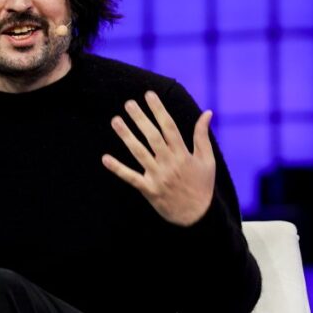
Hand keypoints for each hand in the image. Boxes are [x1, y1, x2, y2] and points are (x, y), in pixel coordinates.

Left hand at [102, 91, 215, 226]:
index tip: (149, 95)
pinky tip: (105, 158)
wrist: (198, 216)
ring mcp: (158, 176)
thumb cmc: (202, 186)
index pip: (169, 127)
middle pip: (152, 136)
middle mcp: (169, 163)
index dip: (158, 110)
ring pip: (139, 153)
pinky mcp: (148, 189)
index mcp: (183, 154)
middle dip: (140, 118)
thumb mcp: (207, 160)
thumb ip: (202, 136)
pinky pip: (130, 178)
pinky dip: (117, 169)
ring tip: (115, 120)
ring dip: (126, 136)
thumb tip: (207, 113)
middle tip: (128, 103)